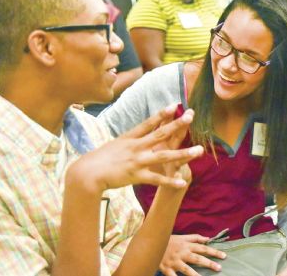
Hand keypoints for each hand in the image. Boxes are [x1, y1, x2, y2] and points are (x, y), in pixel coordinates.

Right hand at [70, 105, 203, 192]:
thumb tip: (135, 136)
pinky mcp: (136, 175)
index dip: (162, 113)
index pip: (148, 123)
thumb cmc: (98, 159)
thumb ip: (127, 141)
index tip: (174, 105)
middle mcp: (136, 147)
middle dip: (177, 125)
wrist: (87, 173)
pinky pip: (157, 179)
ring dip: (183, 154)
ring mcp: (137, 161)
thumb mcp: (113, 145)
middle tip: (191, 116)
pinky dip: (170, 181)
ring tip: (199, 151)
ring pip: (164, 156)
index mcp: (129, 138)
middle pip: (160, 134)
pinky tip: (183, 182)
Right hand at [159, 234, 225, 275]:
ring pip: (187, 269)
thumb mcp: (182, 237)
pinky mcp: (166, 269)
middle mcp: (181, 253)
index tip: (224, 256)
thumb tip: (208, 238)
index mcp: (186, 245)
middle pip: (197, 258)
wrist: (151, 243)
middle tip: (219, 268)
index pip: (203, 248)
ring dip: (196, 275)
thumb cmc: (169, 241)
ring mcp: (174, 262)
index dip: (214, 251)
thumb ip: (195, 237)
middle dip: (209, 263)